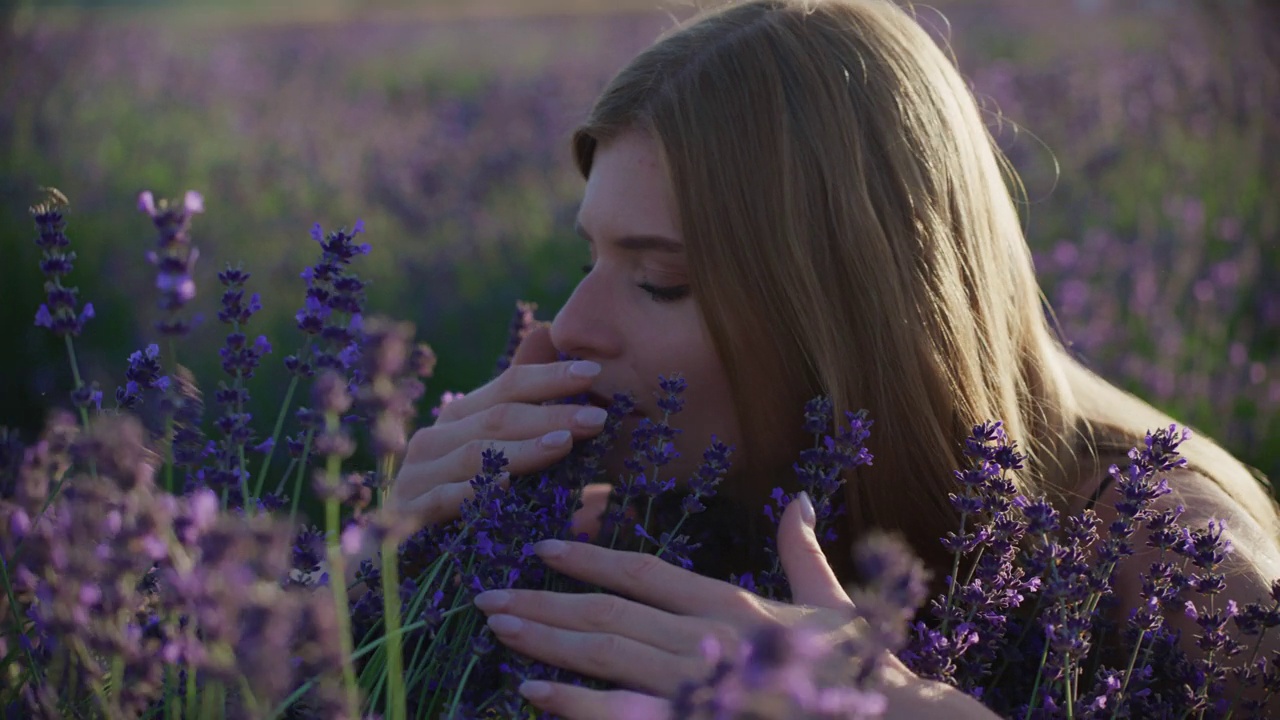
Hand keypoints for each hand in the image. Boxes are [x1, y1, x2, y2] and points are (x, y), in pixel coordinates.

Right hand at [390, 325, 610, 526]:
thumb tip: (550, 347)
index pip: (509, 386)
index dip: (550, 377)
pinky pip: (445, 498)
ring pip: (476, 454)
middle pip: (498, 417)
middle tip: (597, 417)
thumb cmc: (463, 508)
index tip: (594, 372)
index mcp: (459, 419)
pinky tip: (507, 483)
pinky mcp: (409, 515)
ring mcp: (418, 476)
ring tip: (565, 443)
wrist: (395, 561)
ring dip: (524, 448)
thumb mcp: (498, 460)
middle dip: (550, 414)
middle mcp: (436, 439)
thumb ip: (526, 419)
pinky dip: (476, 489)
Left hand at [473, 492, 856, 718]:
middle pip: (608, 613)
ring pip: (606, 656)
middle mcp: (707, 638)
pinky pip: (625, 713)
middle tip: (488, 594)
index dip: (589, 556)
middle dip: (544, 602)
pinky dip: (575, 703)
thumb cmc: (864, 670)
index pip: (644, 572)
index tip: (543, 547)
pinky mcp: (696, 718)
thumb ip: (802, 553)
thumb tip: (796, 502)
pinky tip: (533, 694)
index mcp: (731, 604)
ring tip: (497, 629)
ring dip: (546, 642)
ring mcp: (700, 683)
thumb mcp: (834, 604)